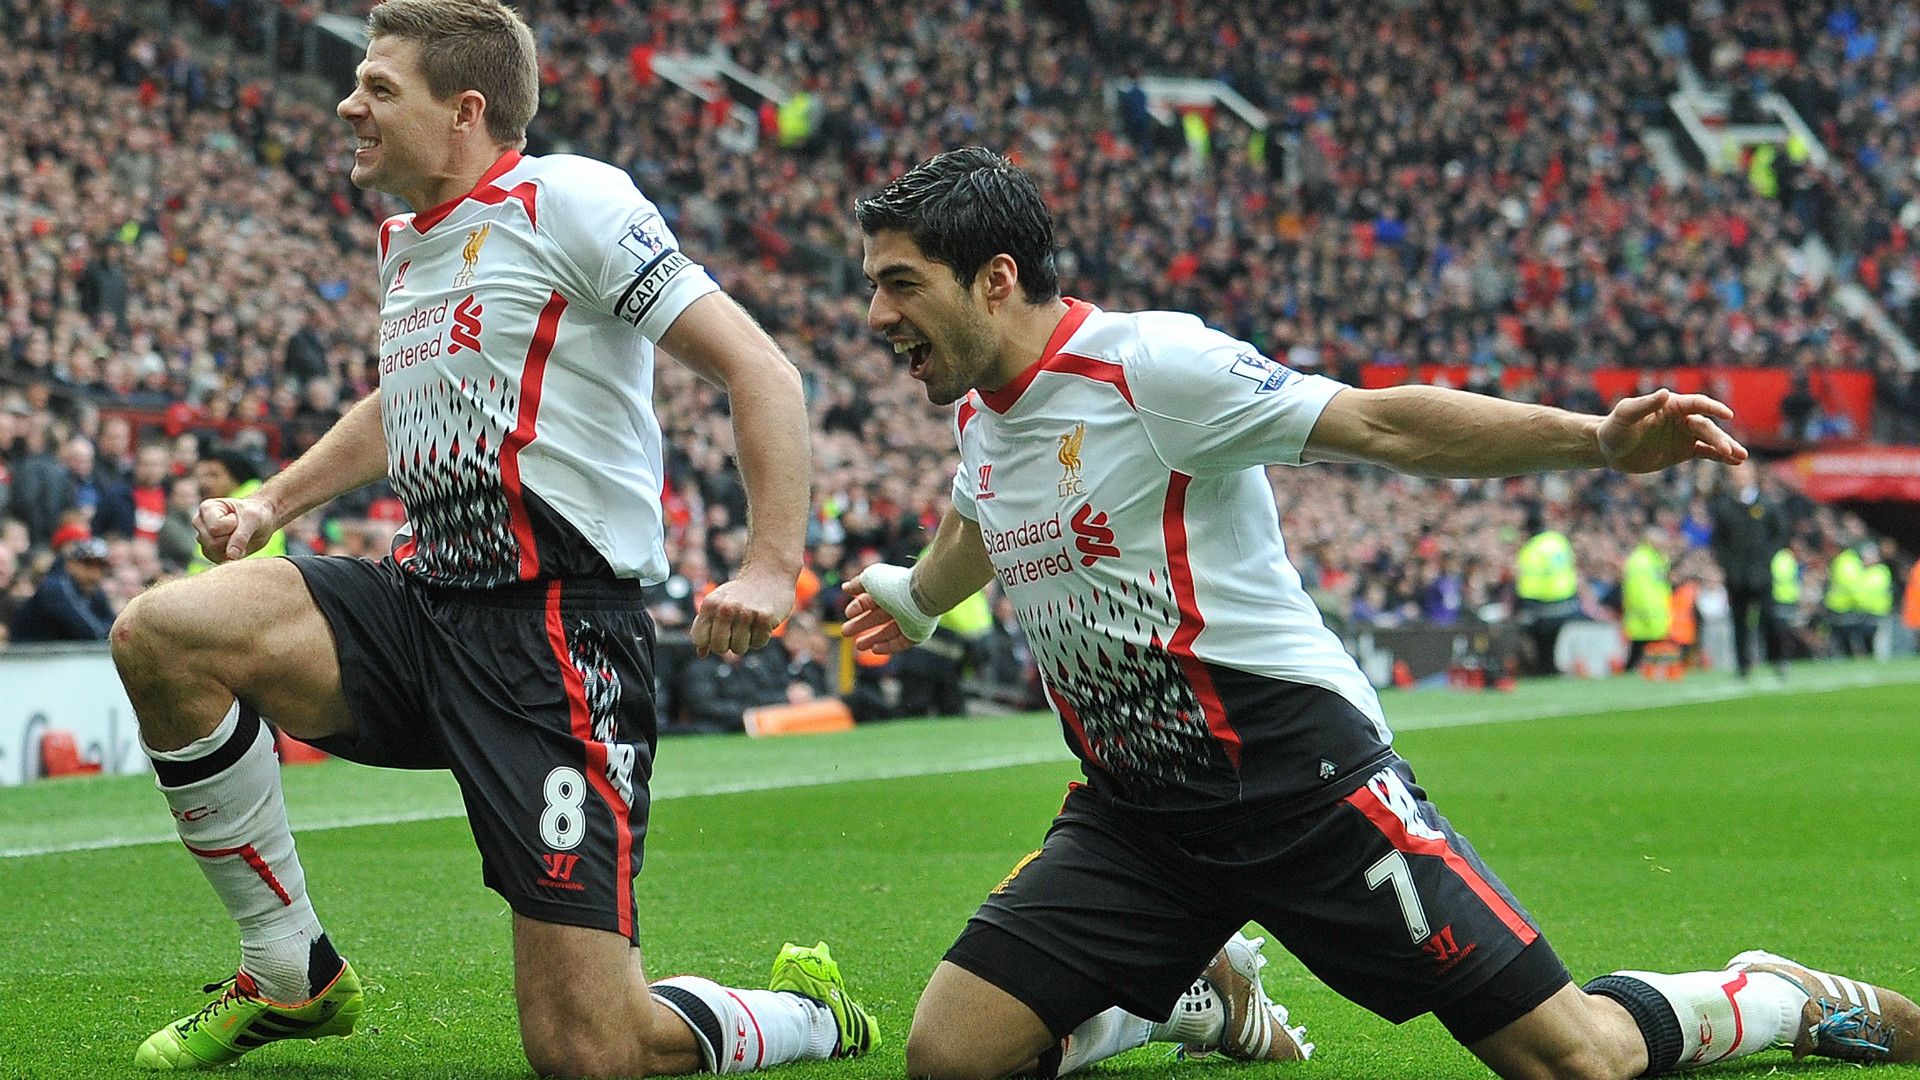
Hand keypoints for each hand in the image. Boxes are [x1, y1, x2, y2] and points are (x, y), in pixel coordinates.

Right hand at [194, 496, 279, 562]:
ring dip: (233, 547)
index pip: (215, 528)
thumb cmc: (257, 514)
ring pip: (214, 552)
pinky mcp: (210, 552)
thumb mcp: (253, 519)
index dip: (233, 526)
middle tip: (241, 528)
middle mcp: (200, 523)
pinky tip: (238, 545)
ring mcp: (203, 538)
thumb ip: (242, 536)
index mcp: (207, 508)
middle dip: (233, 538)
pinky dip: (233, 555)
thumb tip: (232, 555)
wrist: (263, 522)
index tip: (239, 518)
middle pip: (213, 542)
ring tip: (239, 535)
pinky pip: (219, 560)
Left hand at [691, 566, 792, 658]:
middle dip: (728, 644)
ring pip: (739, 648)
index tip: (720, 631)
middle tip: (737, 631)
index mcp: (710, 604)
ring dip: (746, 641)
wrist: (770, 574)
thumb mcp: (719, 604)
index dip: (710, 641)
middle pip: (719, 648)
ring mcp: (745, 612)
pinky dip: (761, 637)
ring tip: (751, 624)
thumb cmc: (741, 593)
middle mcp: (725, 608)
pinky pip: (758, 643)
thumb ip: (707, 626)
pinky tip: (762, 622)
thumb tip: (701, 653)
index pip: (699, 639)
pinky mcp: (764, 617)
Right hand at [840, 574, 916, 655]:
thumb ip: (857, 584)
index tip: (848, 614)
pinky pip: (901, 642)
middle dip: (861, 625)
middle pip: (878, 617)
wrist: (920, 595)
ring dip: (873, 638)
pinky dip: (888, 646)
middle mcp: (899, 604)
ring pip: (889, 632)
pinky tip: (874, 649)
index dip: (858, 607)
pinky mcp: (917, 632)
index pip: (871, 600)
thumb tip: (845, 587)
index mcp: (889, 589)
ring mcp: (909, 619)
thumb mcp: (870, 579)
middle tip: (845, 632)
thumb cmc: (894, 585)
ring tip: (858, 646)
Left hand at [1596, 389, 1747, 472]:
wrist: (1608, 449)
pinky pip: (1705, 453)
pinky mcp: (1682, 451)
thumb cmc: (1615, 427)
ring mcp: (1683, 435)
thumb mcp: (1625, 415)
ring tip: (1742, 457)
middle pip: (1705, 426)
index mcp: (1670, 406)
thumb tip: (1665, 393)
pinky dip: (1719, 457)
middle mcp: (1681, 419)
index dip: (1713, 408)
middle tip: (1730, 450)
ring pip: (1709, 439)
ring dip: (1726, 447)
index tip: (1727, 414)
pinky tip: (1734, 462)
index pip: (1696, 404)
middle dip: (1719, 438)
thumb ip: (1644, 404)